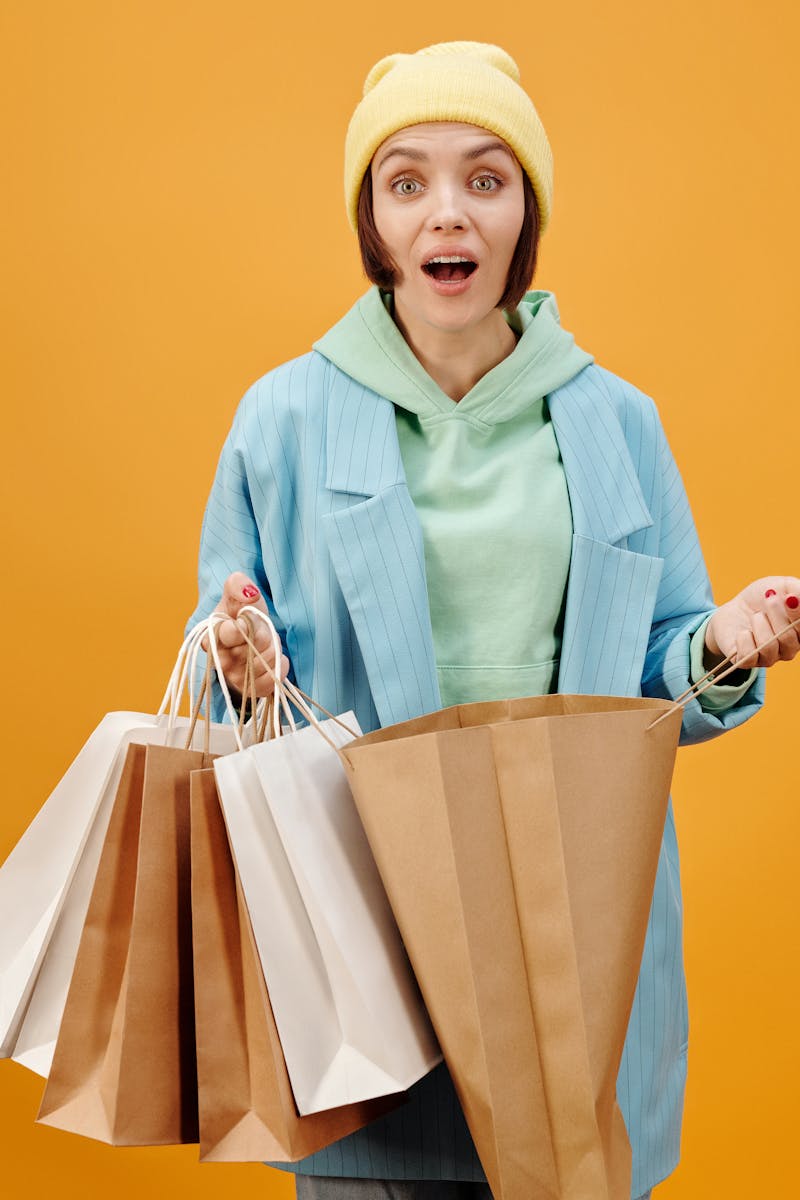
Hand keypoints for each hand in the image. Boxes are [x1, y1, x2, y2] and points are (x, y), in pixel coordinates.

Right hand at [204, 571, 290, 697]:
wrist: (249, 636)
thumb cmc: (241, 614)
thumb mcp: (238, 594)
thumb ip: (238, 585)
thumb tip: (248, 591)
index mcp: (211, 635)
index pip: (227, 633)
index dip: (241, 627)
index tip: (244, 621)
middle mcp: (220, 660)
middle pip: (253, 646)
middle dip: (263, 634)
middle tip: (259, 630)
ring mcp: (235, 677)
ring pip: (265, 662)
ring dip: (272, 649)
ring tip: (265, 643)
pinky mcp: (250, 690)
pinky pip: (272, 679)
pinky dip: (279, 666)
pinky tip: (274, 657)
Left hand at [705, 576, 799, 669]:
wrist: (733, 607)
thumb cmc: (762, 598)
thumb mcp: (782, 586)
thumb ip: (798, 590)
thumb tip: (799, 598)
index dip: (797, 614)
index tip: (788, 597)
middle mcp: (789, 648)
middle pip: (788, 639)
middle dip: (776, 615)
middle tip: (768, 597)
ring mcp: (769, 657)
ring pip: (768, 647)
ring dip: (759, 625)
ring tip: (755, 616)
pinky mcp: (747, 662)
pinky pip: (749, 655)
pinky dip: (744, 638)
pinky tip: (744, 631)